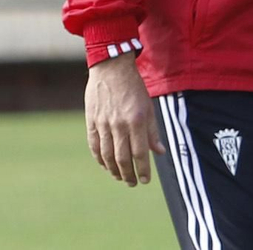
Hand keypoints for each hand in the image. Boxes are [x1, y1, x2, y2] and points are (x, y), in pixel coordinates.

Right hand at [85, 53, 165, 185]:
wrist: (111, 69)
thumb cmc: (134, 88)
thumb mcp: (149, 107)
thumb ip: (153, 131)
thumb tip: (160, 152)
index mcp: (137, 120)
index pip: (140, 153)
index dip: (143, 169)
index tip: (145, 180)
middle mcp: (119, 124)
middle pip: (122, 158)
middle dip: (128, 174)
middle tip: (132, 183)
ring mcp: (103, 124)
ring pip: (107, 155)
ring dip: (114, 170)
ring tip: (120, 177)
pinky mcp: (91, 122)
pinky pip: (95, 146)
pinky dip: (100, 159)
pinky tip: (106, 165)